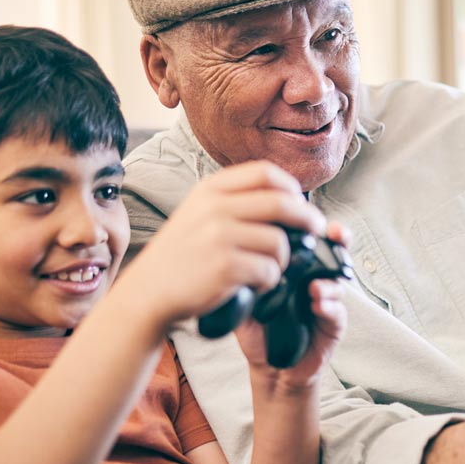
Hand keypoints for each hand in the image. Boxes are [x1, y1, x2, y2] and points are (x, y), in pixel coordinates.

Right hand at [116, 161, 326, 334]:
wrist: (149, 291)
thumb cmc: (182, 255)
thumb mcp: (199, 212)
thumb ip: (235, 200)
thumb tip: (290, 199)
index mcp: (211, 189)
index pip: (266, 173)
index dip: (291, 187)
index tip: (300, 202)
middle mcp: (215, 207)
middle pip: (282, 203)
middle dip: (307, 218)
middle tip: (315, 230)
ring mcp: (219, 236)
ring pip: (279, 242)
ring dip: (283, 260)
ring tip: (268, 269)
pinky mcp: (225, 267)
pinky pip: (269, 271)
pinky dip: (269, 281)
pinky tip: (254, 285)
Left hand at [236, 222, 349, 388]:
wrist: (270, 367)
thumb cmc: (259, 329)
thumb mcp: (245, 298)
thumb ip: (244, 275)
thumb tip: (234, 250)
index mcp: (295, 269)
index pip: (307, 240)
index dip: (310, 225)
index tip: (307, 214)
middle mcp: (314, 279)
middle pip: (333, 252)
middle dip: (339, 240)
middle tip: (335, 234)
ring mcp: (327, 300)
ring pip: (338, 281)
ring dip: (329, 280)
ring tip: (316, 286)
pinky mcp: (334, 323)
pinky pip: (337, 310)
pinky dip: (329, 305)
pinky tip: (318, 304)